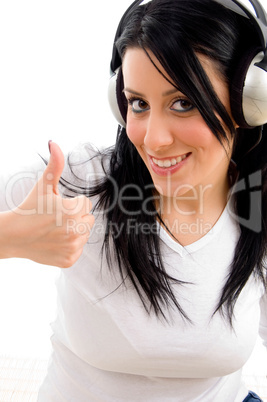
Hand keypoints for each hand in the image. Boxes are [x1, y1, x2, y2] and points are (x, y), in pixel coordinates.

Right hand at [10, 141, 93, 267]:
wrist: (13, 236)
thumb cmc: (29, 207)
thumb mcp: (43, 185)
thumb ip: (54, 164)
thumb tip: (54, 142)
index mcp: (72, 211)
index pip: (86, 204)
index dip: (72, 203)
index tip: (56, 207)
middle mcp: (75, 231)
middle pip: (89, 219)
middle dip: (75, 216)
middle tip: (56, 218)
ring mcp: (72, 248)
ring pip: (85, 234)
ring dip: (74, 231)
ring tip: (55, 230)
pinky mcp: (69, 260)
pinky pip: (79, 248)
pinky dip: (69, 246)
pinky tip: (54, 241)